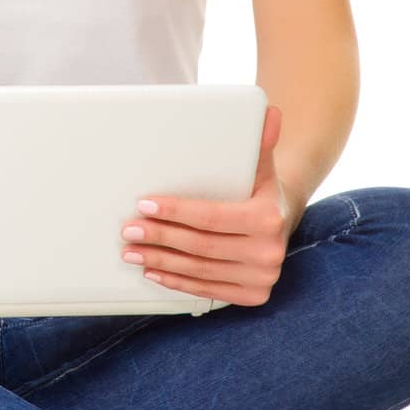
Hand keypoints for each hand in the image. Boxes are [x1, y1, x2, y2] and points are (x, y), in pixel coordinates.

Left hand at [119, 105, 292, 306]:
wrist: (279, 222)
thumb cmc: (259, 190)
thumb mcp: (261, 165)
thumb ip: (260, 141)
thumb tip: (269, 113)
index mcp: (269, 219)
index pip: (211, 217)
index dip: (175, 212)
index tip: (145, 205)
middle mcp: (268, 254)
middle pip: (201, 245)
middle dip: (160, 237)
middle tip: (129, 229)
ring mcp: (261, 279)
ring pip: (199, 270)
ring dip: (161, 261)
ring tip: (132, 251)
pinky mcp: (251, 297)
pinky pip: (206, 290)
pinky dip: (176, 281)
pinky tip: (154, 270)